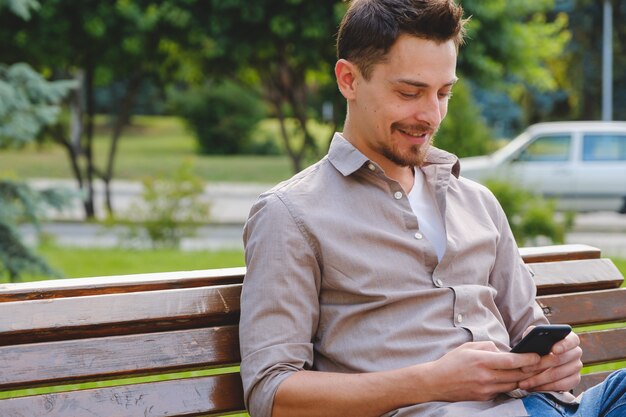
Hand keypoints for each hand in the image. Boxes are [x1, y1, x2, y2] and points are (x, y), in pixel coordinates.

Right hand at [425, 341, 540, 401]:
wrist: (436, 382)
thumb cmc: (452, 362)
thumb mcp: (468, 347)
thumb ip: (488, 347)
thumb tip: (504, 350)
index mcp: (482, 360)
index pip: (512, 361)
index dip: (528, 359)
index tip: (537, 356)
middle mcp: (486, 376)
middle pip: (517, 375)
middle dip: (531, 370)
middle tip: (540, 364)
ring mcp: (486, 389)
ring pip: (513, 385)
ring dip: (522, 378)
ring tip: (527, 371)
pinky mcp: (484, 398)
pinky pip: (503, 391)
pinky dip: (508, 385)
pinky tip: (509, 379)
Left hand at [517, 329, 582, 391]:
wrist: (542, 358)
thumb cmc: (538, 344)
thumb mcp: (534, 335)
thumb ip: (533, 333)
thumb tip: (531, 336)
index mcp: (570, 339)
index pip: (572, 340)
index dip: (563, 345)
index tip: (553, 350)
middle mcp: (576, 352)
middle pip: (560, 359)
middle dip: (540, 365)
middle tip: (524, 369)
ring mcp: (576, 367)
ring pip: (558, 374)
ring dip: (538, 379)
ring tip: (524, 382)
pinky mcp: (575, 380)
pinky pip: (561, 386)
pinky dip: (546, 387)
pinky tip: (533, 387)